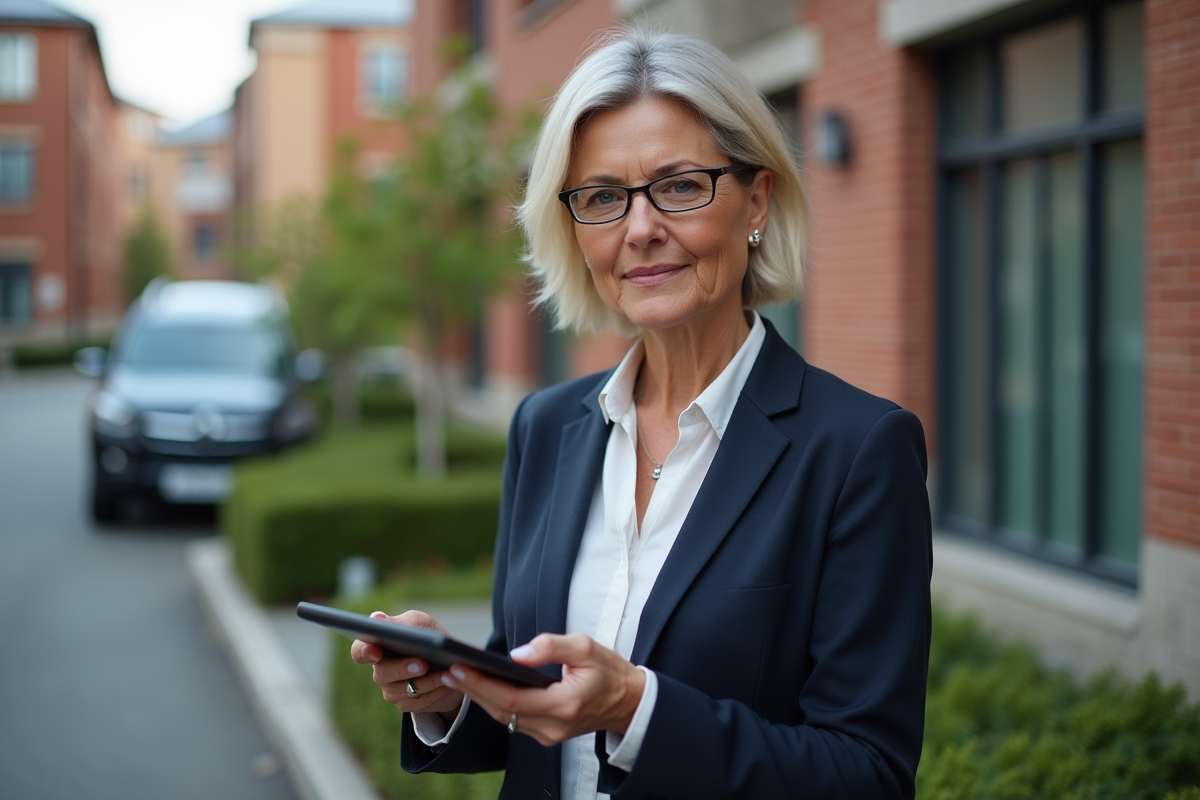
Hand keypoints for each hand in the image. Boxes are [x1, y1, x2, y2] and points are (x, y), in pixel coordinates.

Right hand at [350, 610, 464, 718]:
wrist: (448, 662)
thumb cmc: (428, 635)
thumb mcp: (419, 623)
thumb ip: (399, 623)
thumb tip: (376, 618)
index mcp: (377, 646)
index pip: (359, 651)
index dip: (364, 652)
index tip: (376, 650)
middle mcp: (380, 670)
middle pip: (383, 673)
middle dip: (403, 668)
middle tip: (422, 664)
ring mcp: (392, 690)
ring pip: (404, 689)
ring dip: (427, 681)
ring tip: (445, 673)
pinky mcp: (407, 704)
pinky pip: (420, 701)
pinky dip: (436, 690)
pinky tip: (448, 682)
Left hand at [440, 633, 645, 747]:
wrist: (628, 702)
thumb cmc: (609, 671)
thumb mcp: (585, 647)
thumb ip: (551, 646)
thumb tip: (518, 653)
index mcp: (564, 704)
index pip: (511, 698)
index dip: (482, 684)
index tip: (459, 668)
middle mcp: (553, 726)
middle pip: (501, 711)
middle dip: (472, 690)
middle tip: (448, 670)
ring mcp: (549, 735)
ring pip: (504, 718)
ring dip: (480, 698)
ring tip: (458, 677)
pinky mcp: (547, 734)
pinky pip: (514, 720)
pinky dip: (495, 704)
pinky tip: (482, 687)